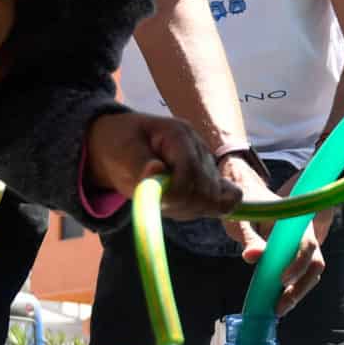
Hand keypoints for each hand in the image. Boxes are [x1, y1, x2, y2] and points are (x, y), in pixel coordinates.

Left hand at [83, 111, 239, 219]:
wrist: (121, 144)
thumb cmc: (120, 145)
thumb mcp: (121, 151)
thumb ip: (138, 164)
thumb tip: (155, 172)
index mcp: (178, 134)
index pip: (191, 170)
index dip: (176, 193)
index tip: (156, 202)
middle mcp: (199, 147)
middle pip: (206, 189)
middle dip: (180, 204)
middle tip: (154, 201)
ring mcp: (207, 164)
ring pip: (212, 200)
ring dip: (186, 209)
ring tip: (162, 200)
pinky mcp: (210, 180)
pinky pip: (224, 201)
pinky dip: (207, 210)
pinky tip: (185, 207)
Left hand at [219, 156, 326, 314]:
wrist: (248, 194)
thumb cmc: (245, 203)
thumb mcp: (243, 220)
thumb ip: (249, 238)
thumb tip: (251, 258)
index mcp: (294, 221)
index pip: (307, 244)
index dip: (299, 263)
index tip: (282, 280)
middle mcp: (302, 234)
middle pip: (315, 264)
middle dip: (300, 286)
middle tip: (280, 306)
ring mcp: (299, 247)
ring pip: (310, 273)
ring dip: (297, 292)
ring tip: (277, 309)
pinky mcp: (293, 257)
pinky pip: (300, 276)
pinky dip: (291, 290)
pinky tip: (277, 304)